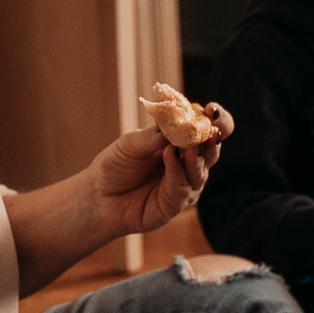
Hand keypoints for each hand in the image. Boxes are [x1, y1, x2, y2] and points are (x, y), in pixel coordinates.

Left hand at [82, 105, 234, 239]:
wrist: (98, 197)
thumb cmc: (116, 166)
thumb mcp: (130, 144)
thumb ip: (152, 135)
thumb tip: (176, 121)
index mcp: (181, 142)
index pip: (208, 128)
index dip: (215, 119)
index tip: (210, 109)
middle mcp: (188, 163)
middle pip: (212, 148)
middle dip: (213, 136)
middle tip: (209, 127)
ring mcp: (185, 184)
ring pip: (200, 169)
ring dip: (196, 155)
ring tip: (189, 144)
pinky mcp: (176, 204)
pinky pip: (182, 187)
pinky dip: (177, 170)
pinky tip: (169, 156)